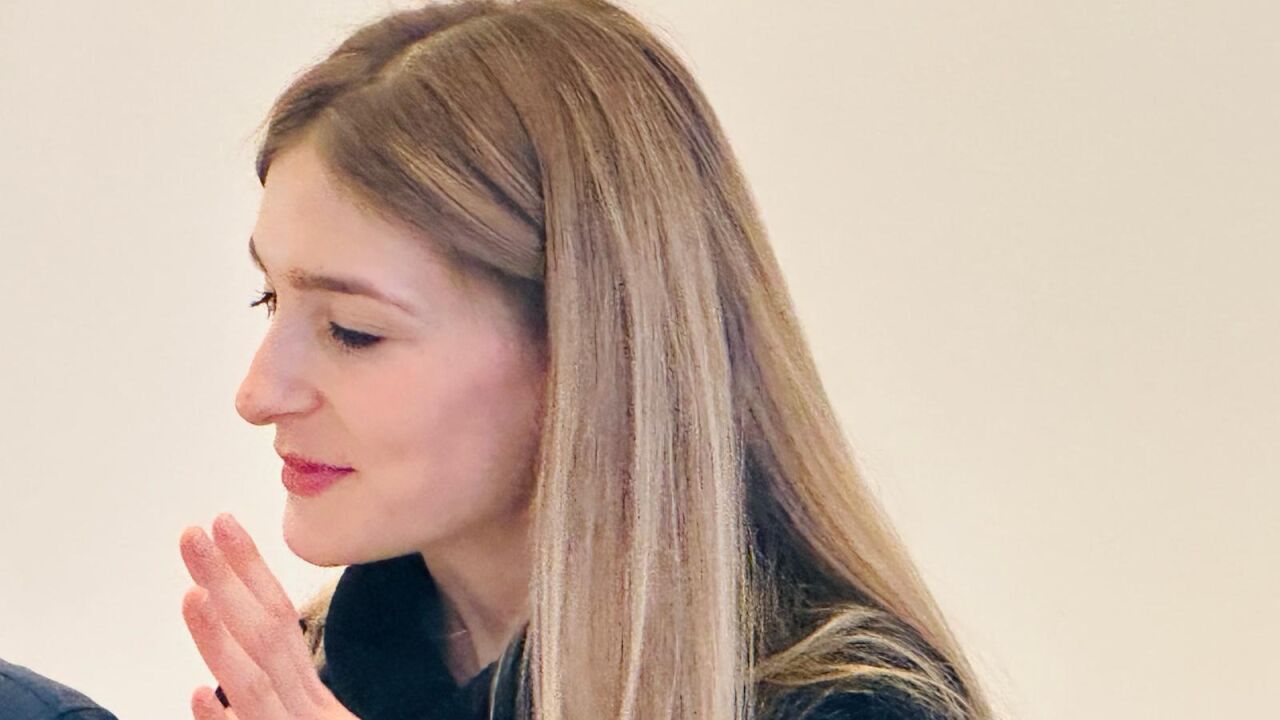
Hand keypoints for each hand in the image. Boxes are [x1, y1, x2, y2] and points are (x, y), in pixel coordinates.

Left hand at [179, 513, 356, 719]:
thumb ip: (287, 701)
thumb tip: (230, 692)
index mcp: (310, 697)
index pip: (280, 621)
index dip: (252, 570)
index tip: (224, 527)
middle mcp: (305, 709)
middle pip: (267, 636)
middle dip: (230, 581)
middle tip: (195, 535)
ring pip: (255, 684)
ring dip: (221, 638)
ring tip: (192, 595)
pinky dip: (223, 719)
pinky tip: (197, 695)